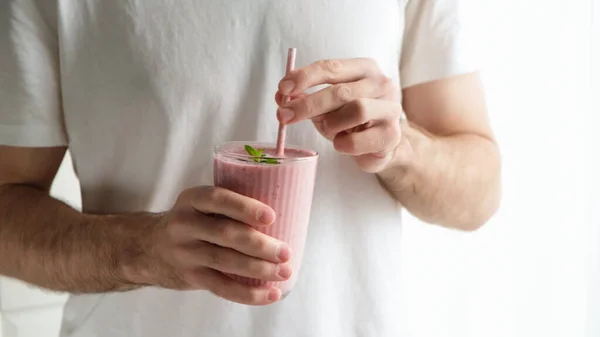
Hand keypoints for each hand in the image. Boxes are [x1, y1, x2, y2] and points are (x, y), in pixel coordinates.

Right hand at [128, 186, 291, 305]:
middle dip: (259, 245)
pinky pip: (222, 288)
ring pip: (226, 262)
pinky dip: (248, 294)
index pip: (218, 200)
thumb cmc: (190, 222)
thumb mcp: (199, 204)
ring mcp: (186, 253)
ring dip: (258, 269)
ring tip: (283, 272)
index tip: (271, 217)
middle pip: (226, 235)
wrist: (147, 248)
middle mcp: (185, 225)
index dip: (245, 208)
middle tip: (284, 252)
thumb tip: (283, 213)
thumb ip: (228, 206)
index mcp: (192, 200)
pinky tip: (270, 293)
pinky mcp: (191, 277)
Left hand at [276, 58, 406, 172]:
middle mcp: (381, 84)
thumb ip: (306, 96)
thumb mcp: (327, 104)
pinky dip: (343, 144)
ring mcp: (390, 109)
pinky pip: (359, 140)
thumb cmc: (351, 120)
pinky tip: (341, 144)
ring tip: (328, 131)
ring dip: (331, 124)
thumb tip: (281, 95)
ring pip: (356, 110)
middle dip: (308, 104)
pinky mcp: (391, 135)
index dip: (304, 77)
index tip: (283, 89)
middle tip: (284, 115)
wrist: (382, 144)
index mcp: (364, 69)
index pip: (331, 67)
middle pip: (341, 91)